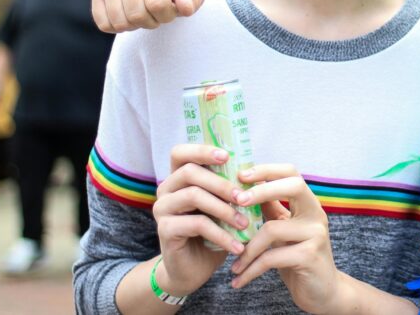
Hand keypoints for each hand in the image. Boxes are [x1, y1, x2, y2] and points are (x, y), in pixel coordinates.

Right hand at [91, 0, 204, 31]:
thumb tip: (184, 7)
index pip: (157, 4)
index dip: (167, 15)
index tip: (172, 10)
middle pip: (137, 14)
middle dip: (153, 22)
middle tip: (158, 14)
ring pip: (120, 21)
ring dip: (136, 26)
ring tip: (145, 13)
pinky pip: (104, 23)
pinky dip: (119, 28)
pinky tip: (130, 16)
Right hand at [151, 144, 247, 296]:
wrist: (194, 268)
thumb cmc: (213, 231)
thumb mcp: (224, 206)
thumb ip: (232, 187)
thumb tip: (257, 172)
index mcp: (179, 177)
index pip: (181, 153)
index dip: (202, 150)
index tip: (227, 156)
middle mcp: (166, 189)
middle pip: (189, 172)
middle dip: (222, 183)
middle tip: (244, 198)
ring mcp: (162, 208)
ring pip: (193, 195)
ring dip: (224, 209)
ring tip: (245, 224)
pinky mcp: (164, 230)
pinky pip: (196, 224)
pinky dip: (221, 235)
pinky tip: (236, 246)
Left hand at [230, 164, 349, 313]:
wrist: (323, 292)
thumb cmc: (297, 258)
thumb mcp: (283, 231)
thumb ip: (270, 210)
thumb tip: (244, 188)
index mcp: (308, 204)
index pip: (292, 173)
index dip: (267, 169)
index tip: (241, 174)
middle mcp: (316, 214)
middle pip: (292, 186)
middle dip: (261, 190)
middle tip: (236, 201)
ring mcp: (316, 234)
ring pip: (272, 229)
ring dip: (246, 249)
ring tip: (233, 265)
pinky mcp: (309, 256)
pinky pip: (271, 258)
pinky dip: (250, 269)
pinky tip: (239, 279)